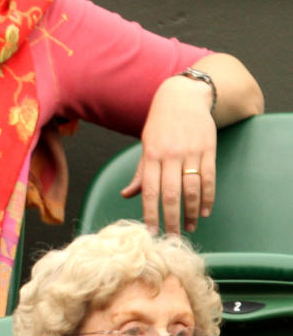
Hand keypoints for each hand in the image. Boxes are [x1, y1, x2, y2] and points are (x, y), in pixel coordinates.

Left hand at [121, 73, 216, 234]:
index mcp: (151, 155)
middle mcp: (170, 155)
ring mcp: (191, 152)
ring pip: (192, 189)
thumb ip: (140, 172)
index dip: (150, 212)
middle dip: (171, 219)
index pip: (148, 190)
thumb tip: (126, 194)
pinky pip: (209, 178)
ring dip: (191, 211)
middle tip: (172, 238)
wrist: (183, 97)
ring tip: (190, 227)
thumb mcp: (146, 145)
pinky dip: (208, 197)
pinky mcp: (208, 150)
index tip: (150, 231)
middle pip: (171, 194)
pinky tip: (204, 211)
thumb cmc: (160, 125)